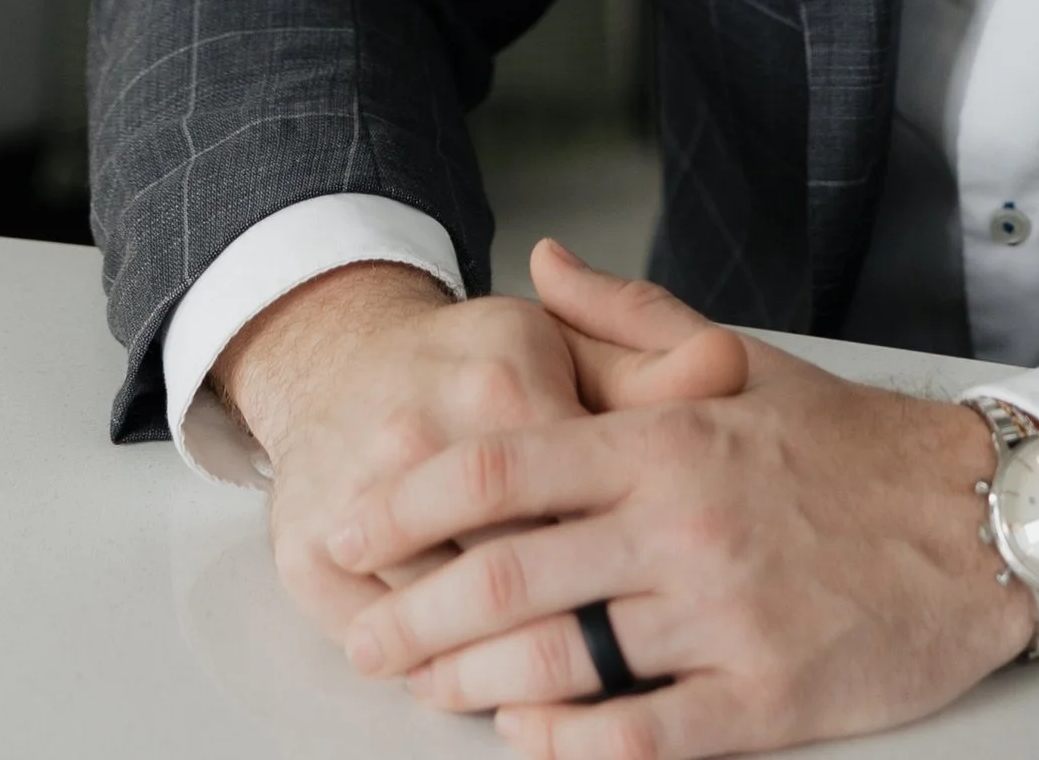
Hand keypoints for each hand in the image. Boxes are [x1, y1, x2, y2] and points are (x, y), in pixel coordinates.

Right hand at [218, 255, 742, 646]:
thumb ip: (653, 371)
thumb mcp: (566, 349)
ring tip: (548, 688)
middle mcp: (421, 434)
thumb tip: (730, 365)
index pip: (584, 500)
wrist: (340, 356)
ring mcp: (356, 499)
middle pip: (515, 571)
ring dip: (493, 664)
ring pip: (447, 618)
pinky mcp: (308, 551)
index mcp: (502, 382)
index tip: (661, 583)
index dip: (628, 550)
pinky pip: (379, 635)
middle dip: (570, 620)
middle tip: (616, 655)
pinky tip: (459, 676)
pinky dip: (424, 665)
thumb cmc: (472, 366)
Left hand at [330, 242, 1033, 750]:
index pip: (504, 465)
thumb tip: (543, 264)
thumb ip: (628, 316)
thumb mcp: (740, 358)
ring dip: (470, 685)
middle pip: (509, 574)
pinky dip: (566, 745)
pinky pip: (638, 735)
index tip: (348, 530)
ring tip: (425, 691)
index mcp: (670, 438)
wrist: (980, 518)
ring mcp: (722, 614)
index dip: (408, 504)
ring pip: (558, 661)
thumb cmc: (850, 446)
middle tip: (364, 638)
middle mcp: (684, 522)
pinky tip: (525, 741)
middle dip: (414, 614)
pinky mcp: (764, 697)